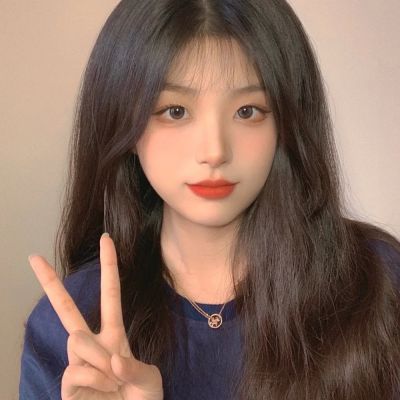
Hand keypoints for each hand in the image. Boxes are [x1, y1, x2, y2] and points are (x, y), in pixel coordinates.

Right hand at [29, 234, 162, 399]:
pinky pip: (76, 370)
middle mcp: (92, 344)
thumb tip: (110, 360)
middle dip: (50, 282)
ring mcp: (77, 363)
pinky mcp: (67, 384)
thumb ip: (133, 368)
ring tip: (113, 382)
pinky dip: (96, 383)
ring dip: (101, 363)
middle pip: (67, 308)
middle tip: (33, 258)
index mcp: (114, 334)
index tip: (106, 239)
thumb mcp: (148, 380)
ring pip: (77, 341)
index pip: (110, 293)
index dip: (109, 266)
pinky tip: (102, 394)